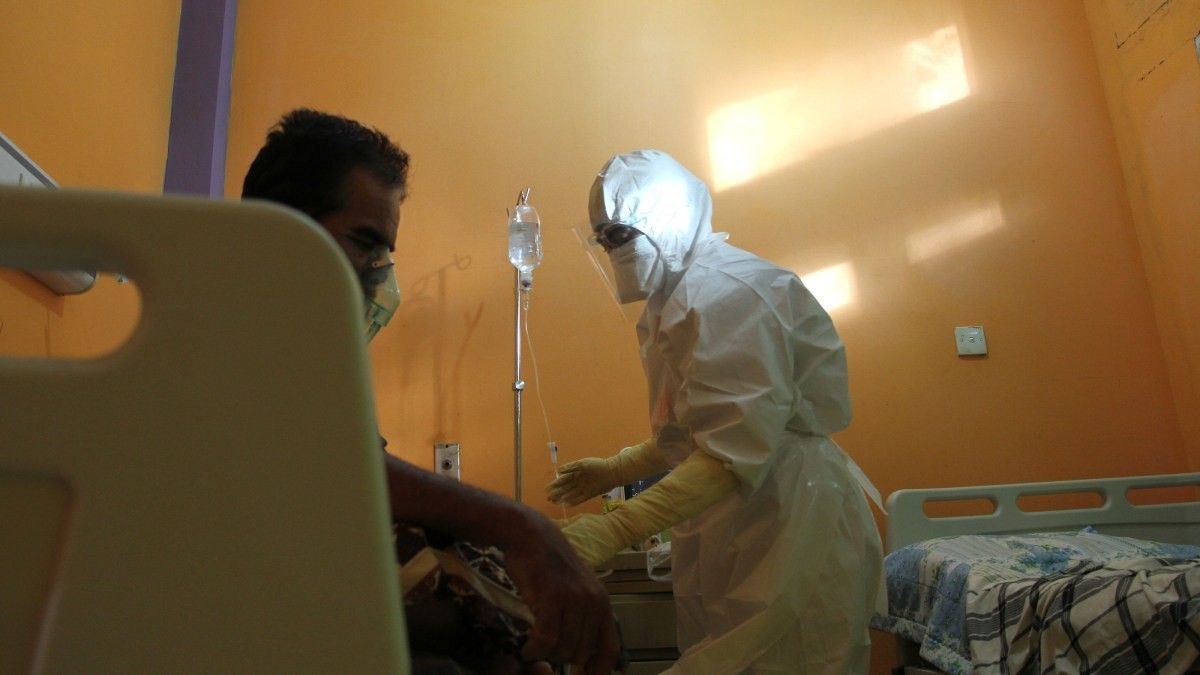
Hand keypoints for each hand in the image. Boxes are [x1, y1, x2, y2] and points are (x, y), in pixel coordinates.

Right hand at [504, 513, 618, 674]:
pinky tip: (527, 647)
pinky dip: (534, 648)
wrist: (531, 536)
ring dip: (545, 654)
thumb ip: (584, 617)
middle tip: (545, 652)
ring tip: (533, 647)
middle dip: (561, 658)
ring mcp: (574, 600)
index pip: (609, 648)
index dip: (599, 670)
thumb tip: (581, 654)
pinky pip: (545, 639)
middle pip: (580, 652)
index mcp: (602, 603)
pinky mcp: (553, 598)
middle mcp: (593, 602)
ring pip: (562, 648)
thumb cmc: (549, 565)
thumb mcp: (576, 589)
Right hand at [546, 457, 619, 506]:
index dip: (555, 484)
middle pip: (565, 488)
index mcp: (576, 473)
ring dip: (562, 498)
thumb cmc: (597, 465)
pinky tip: (566, 505)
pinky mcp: (590, 494)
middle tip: (548, 498)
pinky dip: (573, 502)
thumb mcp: (582, 464)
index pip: (563, 479)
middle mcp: (578, 482)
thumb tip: (558, 470)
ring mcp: (584, 488)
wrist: (612, 471)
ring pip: (570, 494)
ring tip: (554, 502)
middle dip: (556, 493)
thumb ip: (571, 467)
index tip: (547, 489)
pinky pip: (579, 499)